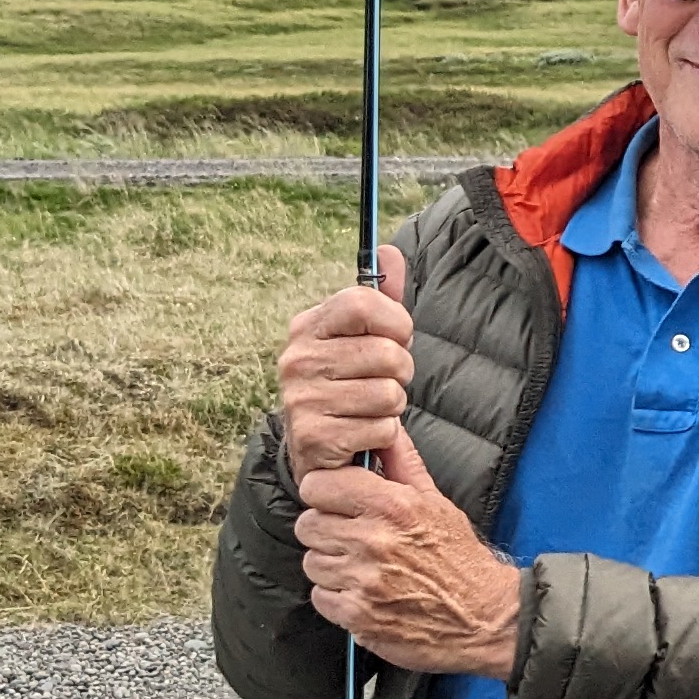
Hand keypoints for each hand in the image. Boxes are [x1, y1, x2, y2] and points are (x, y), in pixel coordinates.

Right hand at [278, 246, 414, 478]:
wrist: (319, 447)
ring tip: (370, 408)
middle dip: (401, 372)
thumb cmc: (349, 383)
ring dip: (393, 406)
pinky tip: (361, 432)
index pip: (363, 302)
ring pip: (389, 394)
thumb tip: (390, 251)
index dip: (395, 323)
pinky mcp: (314, 438)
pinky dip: (383, 434)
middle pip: (387, 352)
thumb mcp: (363, 337)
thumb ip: (381, 297)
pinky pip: (382, 428)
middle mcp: (297, 358)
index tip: (396, 338)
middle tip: (382, 381)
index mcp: (308, 326)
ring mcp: (301, 399)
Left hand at [293, 419, 522, 676]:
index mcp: (394, 506)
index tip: (336, 501)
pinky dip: (337, 596)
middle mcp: (375, 541)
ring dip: (332, 564)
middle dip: (326, 530)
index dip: (325, 492)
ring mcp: (364, 581)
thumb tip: (386, 429)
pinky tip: (362, 592)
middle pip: (308, 524)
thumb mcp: (436, 502)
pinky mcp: (358, 616)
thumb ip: (403, 463)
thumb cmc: (459, 557)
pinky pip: (320, 596)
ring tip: (360, 567)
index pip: (319, 485)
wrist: (485, 616)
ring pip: (312, 562)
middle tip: (350, 537)